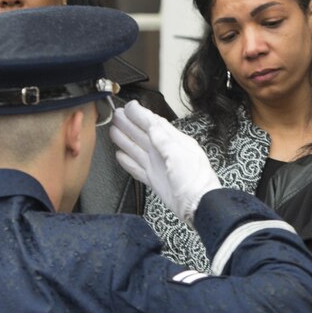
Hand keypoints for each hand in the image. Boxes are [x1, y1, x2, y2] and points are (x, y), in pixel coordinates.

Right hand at [109, 101, 220, 226]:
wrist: (198, 205)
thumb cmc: (195, 180)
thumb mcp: (179, 154)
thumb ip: (163, 140)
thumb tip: (151, 125)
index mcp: (176, 142)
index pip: (155, 124)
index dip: (141, 115)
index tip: (128, 107)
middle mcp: (166, 152)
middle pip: (144, 135)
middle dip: (129, 124)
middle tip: (116, 115)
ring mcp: (159, 166)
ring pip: (138, 149)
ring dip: (125, 140)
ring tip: (113, 130)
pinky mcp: (155, 180)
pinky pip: (137, 168)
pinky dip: (127, 162)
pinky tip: (119, 155)